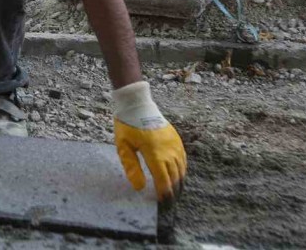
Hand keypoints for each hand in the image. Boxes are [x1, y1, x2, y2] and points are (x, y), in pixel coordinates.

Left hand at [111, 81, 186, 201]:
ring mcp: (174, 143)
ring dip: (179, 181)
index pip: (163, 180)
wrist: (137, 103)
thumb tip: (140, 187)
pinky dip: (182, 169)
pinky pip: (183, 158)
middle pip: (175, 176)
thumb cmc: (127, 125)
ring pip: (181, 168)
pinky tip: (179, 175)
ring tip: (175, 192)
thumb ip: (132, 167)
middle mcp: (168, 150)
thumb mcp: (123, 146)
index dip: (164, 193)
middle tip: (169, 202)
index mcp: (154, 153)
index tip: (162, 203)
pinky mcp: (176, 138)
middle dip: (173, 191)